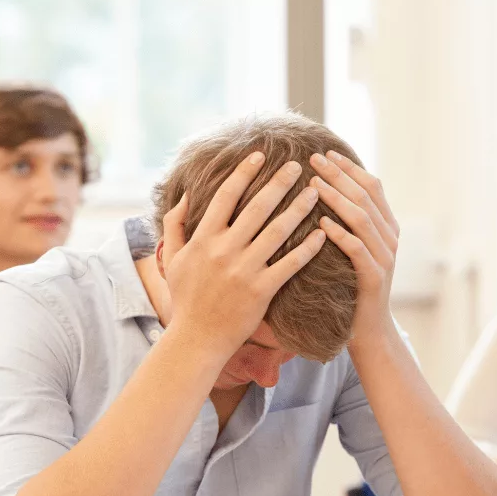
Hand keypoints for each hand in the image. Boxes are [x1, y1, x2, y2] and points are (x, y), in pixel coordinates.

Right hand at [161, 152, 326, 360]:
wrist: (197, 339)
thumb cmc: (186, 299)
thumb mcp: (173, 259)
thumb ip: (175, 225)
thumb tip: (184, 195)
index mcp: (203, 239)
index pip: (226, 196)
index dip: (243, 173)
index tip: (259, 156)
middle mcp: (224, 250)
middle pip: (257, 207)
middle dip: (279, 183)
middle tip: (298, 165)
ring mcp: (244, 270)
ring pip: (278, 231)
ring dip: (298, 209)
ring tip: (314, 193)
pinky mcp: (262, 290)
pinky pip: (290, 264)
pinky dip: (308, 248)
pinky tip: (322, 234)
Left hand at [308, 151, 399, 345]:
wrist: (369, 331)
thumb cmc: (353, 288)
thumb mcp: (355, 250)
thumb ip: (349, 223)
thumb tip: (325, 189)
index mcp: (387, 227)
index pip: (372, 186)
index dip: (350, 168)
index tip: (325, 153)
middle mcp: (390, 238)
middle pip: (366, 196)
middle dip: (339, 175)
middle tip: (314, 160)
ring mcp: (385, 257)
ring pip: (362, 218)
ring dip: (336, 198)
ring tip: (313, 184)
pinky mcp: (374, 277)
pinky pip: (357, 249)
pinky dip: (339, 233)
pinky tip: (320, 222)